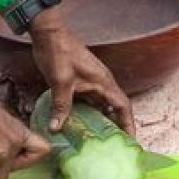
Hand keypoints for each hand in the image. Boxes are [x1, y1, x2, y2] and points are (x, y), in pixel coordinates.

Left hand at [28, 7, 134, 133]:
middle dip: (117, 127)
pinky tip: (80, 125)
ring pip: (101, 105)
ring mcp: (91, 81)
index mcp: (104, 82)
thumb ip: (61, 106)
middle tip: (114, 147)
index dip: (128, 124)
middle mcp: (101, 82)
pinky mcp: (80, 80)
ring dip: (102, 121)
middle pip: (115, 108)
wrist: (48, 32)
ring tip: (99, 141)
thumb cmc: (58, 53)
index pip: (123, 107)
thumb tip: (56, 129)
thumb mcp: (60, 81)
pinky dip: (88, 113)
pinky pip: (89, 101)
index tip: (130, 142)